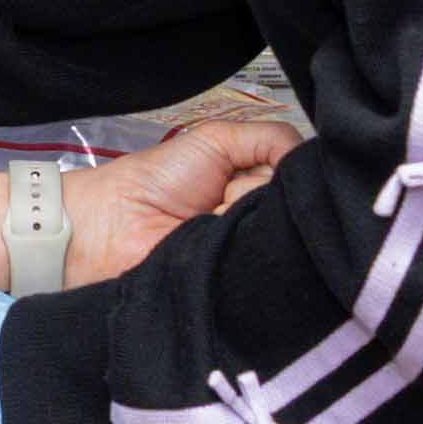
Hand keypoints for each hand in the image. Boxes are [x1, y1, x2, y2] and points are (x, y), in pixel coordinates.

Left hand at [62, 117, 295, 286]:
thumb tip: (312, 158)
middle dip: (266, 192)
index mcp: (261, 189)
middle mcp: (263, 223)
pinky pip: (264, 262)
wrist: (110, 224)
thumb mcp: (218, 140)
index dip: (291, 173)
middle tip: (223, 193)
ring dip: (248, 215)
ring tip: (212, 213)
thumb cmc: (158, 178)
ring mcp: (253, 253)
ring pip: (284, 232)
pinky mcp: (241, 283)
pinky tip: (213, 233)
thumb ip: (271, 139)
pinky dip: (241, 242)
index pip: (304, 182)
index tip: (257, 171)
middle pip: (298, 208)